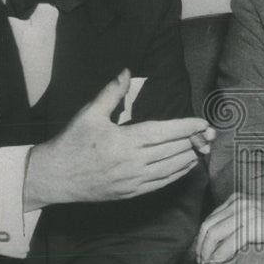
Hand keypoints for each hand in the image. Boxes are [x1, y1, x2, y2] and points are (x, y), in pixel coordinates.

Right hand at [24, 69, 213, 209]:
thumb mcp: (89, 113)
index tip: (202, 123)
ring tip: (201, 148)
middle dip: (194, 141)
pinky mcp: (131, 192)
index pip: (164, 132)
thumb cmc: (71, 143)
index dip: (186, 127)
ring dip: (189, 157)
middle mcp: (132, 162)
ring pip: (170, 168)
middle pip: (172, 150)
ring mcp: (133, 180)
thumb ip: (112, 92)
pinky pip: (161, 184)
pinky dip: (177, 174)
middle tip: (210, 134)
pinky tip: (186, 166)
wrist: (54, 177)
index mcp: (125, 140)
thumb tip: (126, 71)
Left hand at [197, 189, 263, 263]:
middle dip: (200, 246)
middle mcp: (238, 204)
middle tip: (201, 261)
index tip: (202, 252)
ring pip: (213, 234)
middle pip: (208, 226)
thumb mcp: (261, 214)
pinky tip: (216, 263)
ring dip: (206, 252)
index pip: (211, 218)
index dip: (203, 237)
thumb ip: (246, 221)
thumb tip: (233, 238)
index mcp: (238, 200)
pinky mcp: (253, 226)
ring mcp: (244, 214)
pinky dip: (219, 255)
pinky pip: (227, 243)